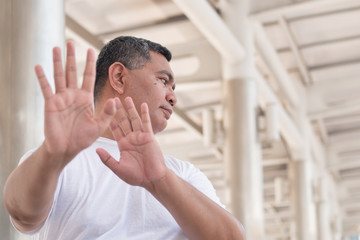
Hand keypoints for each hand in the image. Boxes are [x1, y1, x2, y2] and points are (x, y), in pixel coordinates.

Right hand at [36, 41, 118, 163]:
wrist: (66, 149)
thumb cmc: (83, 138)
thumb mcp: (99, 126)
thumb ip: (107, 113)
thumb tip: (115, 100)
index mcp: (86, 98)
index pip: (88, 76)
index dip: (89, 63)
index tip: (91, 49)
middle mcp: (73, 95)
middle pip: (73, 72)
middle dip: (72, 57)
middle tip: (71, 42)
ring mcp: (61, 98)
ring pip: (59, 76)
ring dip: (57, 62)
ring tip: (56, 48)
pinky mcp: (50, 104)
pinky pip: (46, 88)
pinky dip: (42, 78)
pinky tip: (38, 66)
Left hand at [96, 97, 167, 189]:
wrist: (152, 179)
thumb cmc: (136, 176)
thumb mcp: (118, 168)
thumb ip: (107, 158)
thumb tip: (96, 149)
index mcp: (123, 145)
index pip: (115, 129)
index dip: (110, 120)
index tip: (104, 110)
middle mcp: (131, 138)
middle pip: (124, 121)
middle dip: (119, 110)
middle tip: (114, 98)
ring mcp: (140, 137)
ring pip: (134, 119)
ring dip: (130, 109)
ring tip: (126, 98)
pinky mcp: (149, 137)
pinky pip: (146, 123)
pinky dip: (145, 114)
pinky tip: (143, 105)